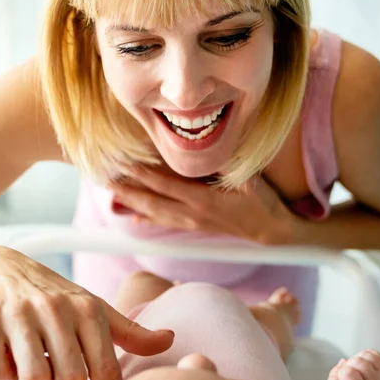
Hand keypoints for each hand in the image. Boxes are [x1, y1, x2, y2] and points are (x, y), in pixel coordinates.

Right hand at [0, 246, 173, 379]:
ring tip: (35, 363)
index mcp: (87, 308)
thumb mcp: (94, 309)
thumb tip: (170, 339)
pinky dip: (4, 376)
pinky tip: (9, 357)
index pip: (106, 369)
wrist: (3, 268)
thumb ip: (130, 332)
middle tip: (60, 373)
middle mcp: (56, 309)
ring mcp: (20, 315)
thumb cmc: (56, 297)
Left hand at [110, 166, 296, 243]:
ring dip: (134, 204)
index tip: (125, 165)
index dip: (144, 175)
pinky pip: (167, 223)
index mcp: (203, 200)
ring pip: (156, 213)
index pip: (166, 185)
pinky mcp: (196, 227)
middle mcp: (193, 214)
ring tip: (114, 196)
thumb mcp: (248, 179)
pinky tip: (135, 219)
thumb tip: (205, 148)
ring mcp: (193, 223)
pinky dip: (149, 220)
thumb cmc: (262, 202)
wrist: (271, 231)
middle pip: (153, 201)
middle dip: (129, 190)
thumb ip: (225, 165)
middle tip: (107, 180)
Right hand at [327, 350, 379, 379]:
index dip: (341, 373)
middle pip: (357, 361)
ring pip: (365, 354)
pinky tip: (364, 368)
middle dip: (348, 365)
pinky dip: (365, 356)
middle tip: (350, 377)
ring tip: (357, 372)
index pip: (348, 372)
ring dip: (357, 359)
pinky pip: (373, 352)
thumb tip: (342, 362)